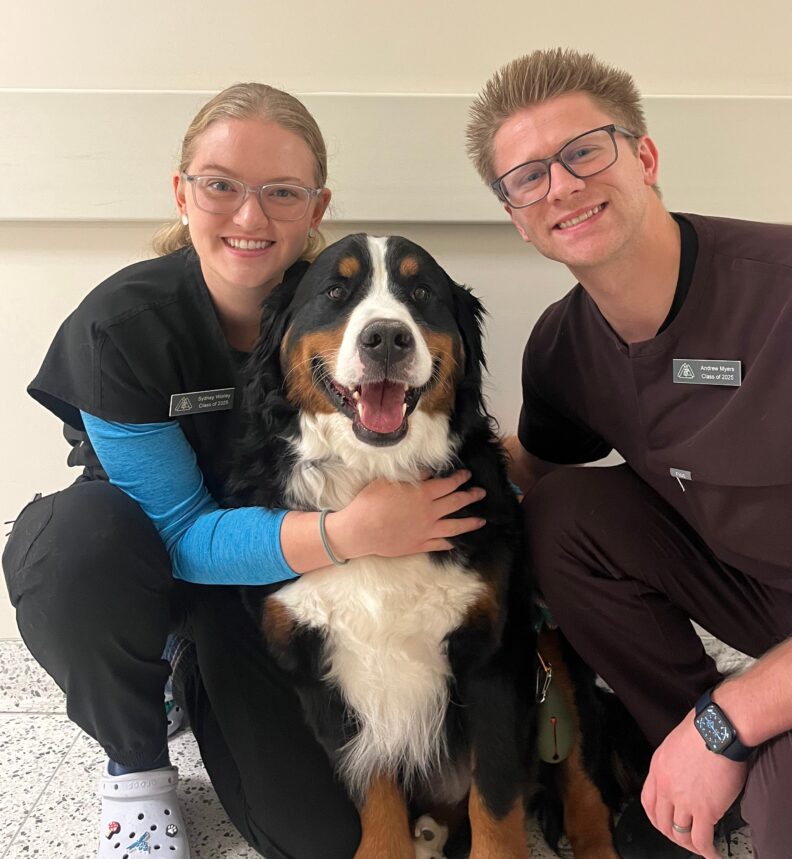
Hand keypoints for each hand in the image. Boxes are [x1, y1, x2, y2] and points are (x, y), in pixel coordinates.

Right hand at [328, 470, 485, 559]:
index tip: (467, 475)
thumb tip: (429, 472)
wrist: (360, 530)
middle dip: (471, 496)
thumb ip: (412, 476)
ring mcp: (426, 530)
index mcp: (423, 494)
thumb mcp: (389, 481)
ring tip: (481, 521)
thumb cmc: (371, 502)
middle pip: (456, 502)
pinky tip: (457, 542)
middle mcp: (429, 512)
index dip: (460, 478)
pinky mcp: (419, 545)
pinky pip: (440, 544)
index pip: (448, 484)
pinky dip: (450, 542)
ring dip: (470, 522)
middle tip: (481, 493)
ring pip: (455, 526)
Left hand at [641, 710, 747, 858]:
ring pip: (680, 833)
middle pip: (662, 822)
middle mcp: (666, 786)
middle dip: (672, 834)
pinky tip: (713, 854)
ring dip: (689, 844)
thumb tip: (683, 776)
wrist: (717, 730)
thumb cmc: (703, 730)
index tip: (663, 825)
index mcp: (657, 769)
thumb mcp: (675, 744)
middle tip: (683, 839)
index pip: (648, 802)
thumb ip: (674, 764)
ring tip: (700, 848)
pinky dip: (707, 851)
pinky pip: (701, 839)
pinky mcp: (705, 810)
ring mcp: (684, 800)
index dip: (655, 818)